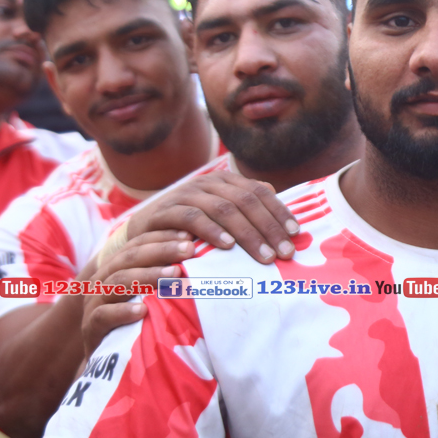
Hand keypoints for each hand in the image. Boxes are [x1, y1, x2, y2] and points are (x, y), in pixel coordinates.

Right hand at [80, 230, 191, 354]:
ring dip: (147, 276)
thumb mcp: (151, 296)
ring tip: (175, 275)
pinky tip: (143, 310)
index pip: (137, 243)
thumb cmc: (137, 324)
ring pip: (118, 282)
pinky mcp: (90, 327)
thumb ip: (166, 277)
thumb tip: (203, 258)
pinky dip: (123, 312)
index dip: (162, 237)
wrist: (109, 362)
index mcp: (116, 267)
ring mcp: (94, 302)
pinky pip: (104, 315)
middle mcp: (102, 280)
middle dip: (161, 251)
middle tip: (189, 249)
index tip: (189, 236)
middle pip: (129, 257)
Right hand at [123, 172, 297, 263]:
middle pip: (245, 200)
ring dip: (247, 233)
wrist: (141, 235)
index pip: (258, 191)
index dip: (279, 211)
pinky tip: (228, 247)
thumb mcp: (220, 220)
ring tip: (265, 256)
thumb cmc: (188, 231)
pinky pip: (192, 217)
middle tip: (285, 253)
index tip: (295, 234)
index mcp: (223, 181)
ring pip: (223, 208)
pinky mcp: (164, 210)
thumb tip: (286, 216)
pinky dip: (212, 231)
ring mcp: (184, 194)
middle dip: (268, 227)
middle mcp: (206, 183)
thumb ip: (248, 213)